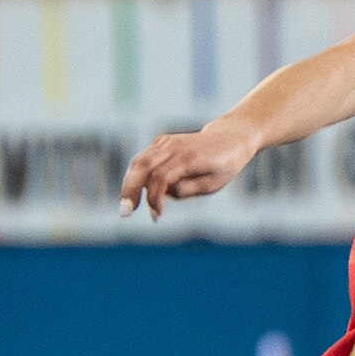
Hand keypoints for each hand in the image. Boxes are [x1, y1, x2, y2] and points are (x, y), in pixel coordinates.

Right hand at [119, 117, 256, 219]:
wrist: (229, 139)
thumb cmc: (223, 166)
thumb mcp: (211, 184)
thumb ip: (186, 189)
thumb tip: (162, 194)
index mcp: (189, 158)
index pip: (161, 178)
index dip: (154, 198)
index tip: (157, 216)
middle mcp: (174, 146)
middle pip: (143, 166)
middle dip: (130, 190)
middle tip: (125, 213)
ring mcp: (166, 141)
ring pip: (139, 161)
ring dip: (128, 184)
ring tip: (127, 205)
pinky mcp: (161, 141)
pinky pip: (143, 159)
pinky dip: (136, 176)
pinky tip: (137, 193)